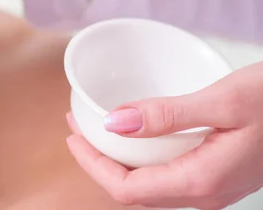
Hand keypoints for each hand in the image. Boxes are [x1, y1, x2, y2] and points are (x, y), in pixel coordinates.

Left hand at [66, 61, 262, 208]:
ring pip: (149, 185)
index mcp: (202, 181)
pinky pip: (166, 175)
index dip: (92, 166)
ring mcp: (213, 187)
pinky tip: (134, 135)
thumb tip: (113, 124)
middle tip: (76, 128)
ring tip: (96, 129)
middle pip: (134, 192)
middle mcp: (205, 193)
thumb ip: (166, 115)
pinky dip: (140, 157)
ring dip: (117, 160)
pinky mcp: (218, 173)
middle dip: (98, 162)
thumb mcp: (222, 101)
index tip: (72, 136)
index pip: (127, 190)